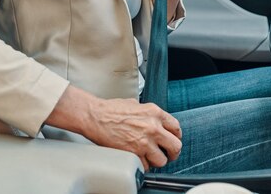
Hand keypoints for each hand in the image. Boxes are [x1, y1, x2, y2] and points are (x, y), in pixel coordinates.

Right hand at [46, 86, 181, 170]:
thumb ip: (148, 113)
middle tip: (167, 154)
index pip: (176, 128)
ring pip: (162, 160)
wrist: (95, 116)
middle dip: (172, 153)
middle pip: (175, 146)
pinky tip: (138, 158)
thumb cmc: (110, 109)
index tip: (172, 140)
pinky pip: (146, 166)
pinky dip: (142, 165)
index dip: (176, 136)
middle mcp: (153, 127)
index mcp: (154, 113)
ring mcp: (144, 142)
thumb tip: (155, 121)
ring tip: (149, 157)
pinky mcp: (134, 153)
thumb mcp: (135, 104)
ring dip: (156, 160)